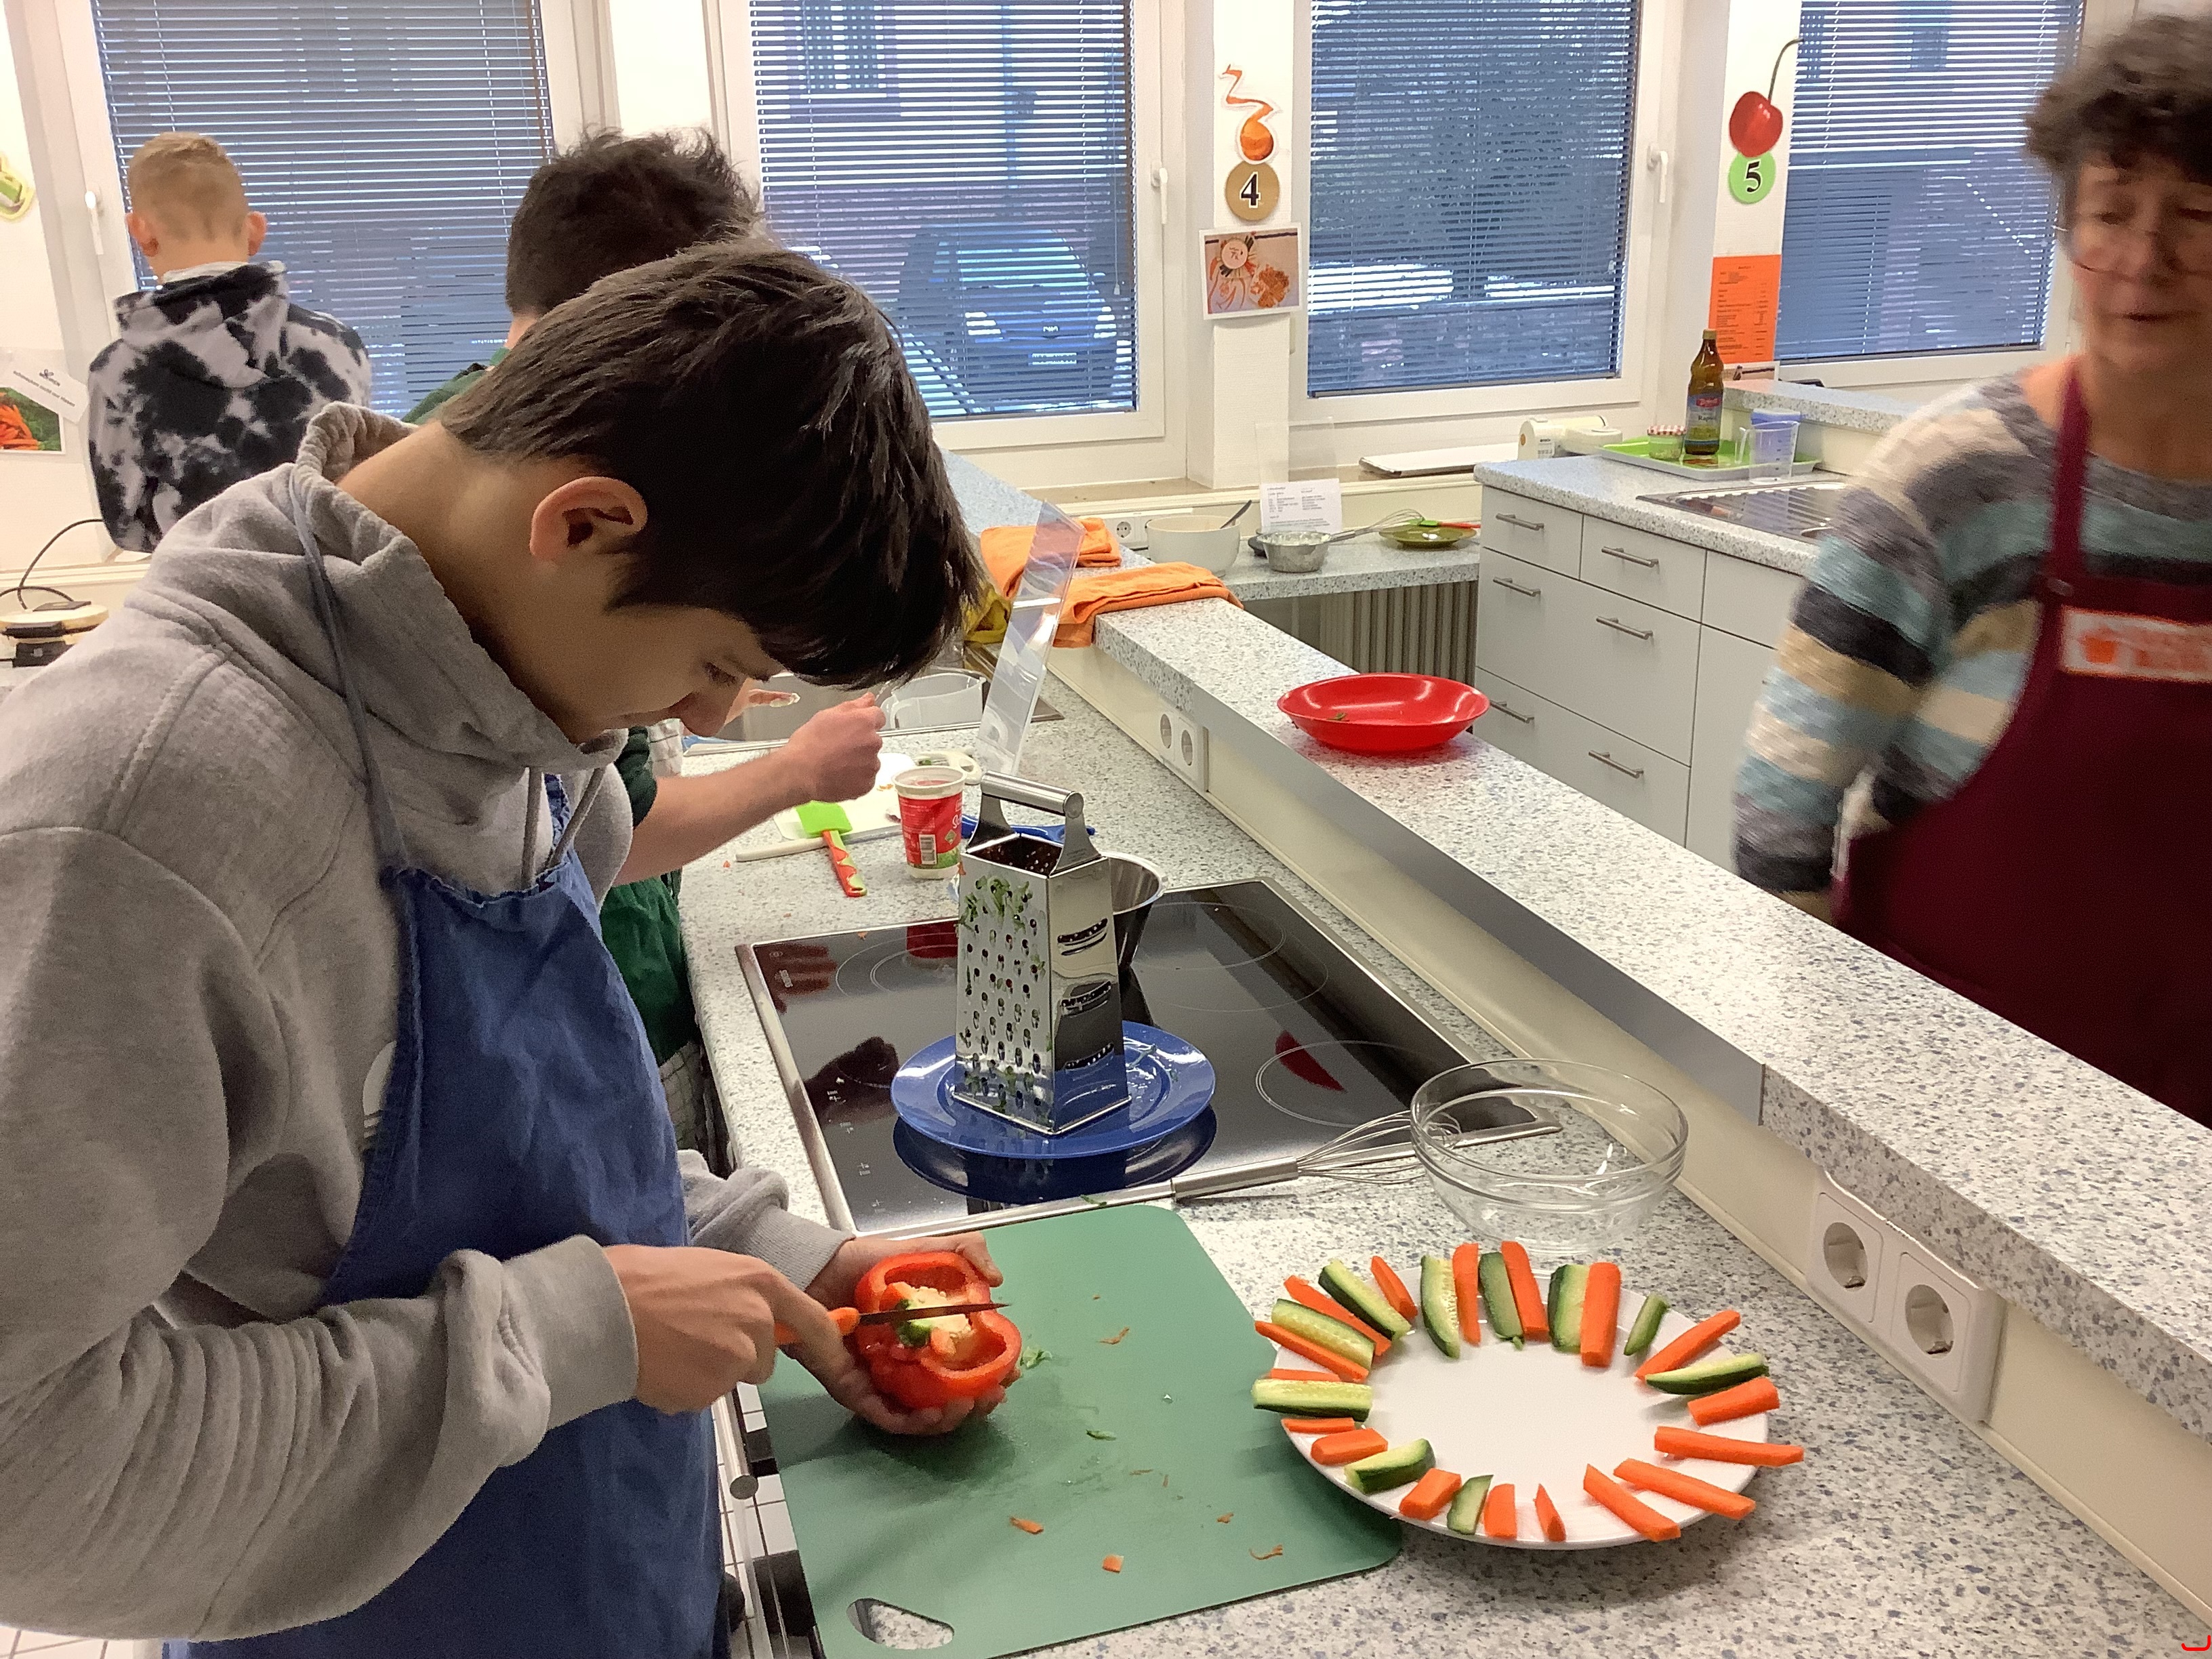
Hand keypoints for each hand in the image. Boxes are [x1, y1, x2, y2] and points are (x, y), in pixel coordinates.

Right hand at [605, 1244, 839, 1412]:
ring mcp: (736, 1359)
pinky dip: (683, 1390)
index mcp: (760, 1282)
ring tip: (669, 1348)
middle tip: (693, 1337)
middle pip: (764, 1358)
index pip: (812, 1319)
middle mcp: (758, 1321)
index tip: (836, 1353)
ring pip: (730, 1379)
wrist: (603, 1308)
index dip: (826, 1341)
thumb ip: (740, 1294)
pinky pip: (701, 1398)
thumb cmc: (643, 1277)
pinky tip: (659, 1366)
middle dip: (737, 1356)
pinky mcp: (711, 1391)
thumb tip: (752, 1314)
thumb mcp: (707, 1268)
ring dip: (707, 1373)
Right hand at [775, 696, 884, 804]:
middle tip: (839, 747)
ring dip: (859, 761)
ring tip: (837, 763)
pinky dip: (856, 778)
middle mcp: (873, 742)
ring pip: (870, 760)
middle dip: (861, 742)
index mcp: (864, 722)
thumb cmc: (809, 743)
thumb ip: (853, 706)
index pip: (878, 716)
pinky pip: (866, 779)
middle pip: (873, 739)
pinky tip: (839, 775)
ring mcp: (871, 765)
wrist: (800, 772)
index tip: (853, 728)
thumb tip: (869, 698)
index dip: (864, 721)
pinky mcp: (867, 784)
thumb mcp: (826, 715)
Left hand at [799, 1232, 1011, 1436]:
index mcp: (930, 1338)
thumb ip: (966, 1250)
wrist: (820, 1270)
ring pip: (924, 1415)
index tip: (1010, 1372)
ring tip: (966, 1405)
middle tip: (993, 1395)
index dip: (993, 1372)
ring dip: (951, 1419)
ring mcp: (886, 1383)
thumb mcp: (924, 1250)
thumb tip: (998, 1279)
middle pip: (951, 1396)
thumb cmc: (868, 1262)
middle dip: (978, 1403)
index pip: (968, 1364)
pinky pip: (890, 1419)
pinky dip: (915, 1424)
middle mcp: (911, 1365)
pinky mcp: (859, 1394)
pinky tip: (934, 1415)